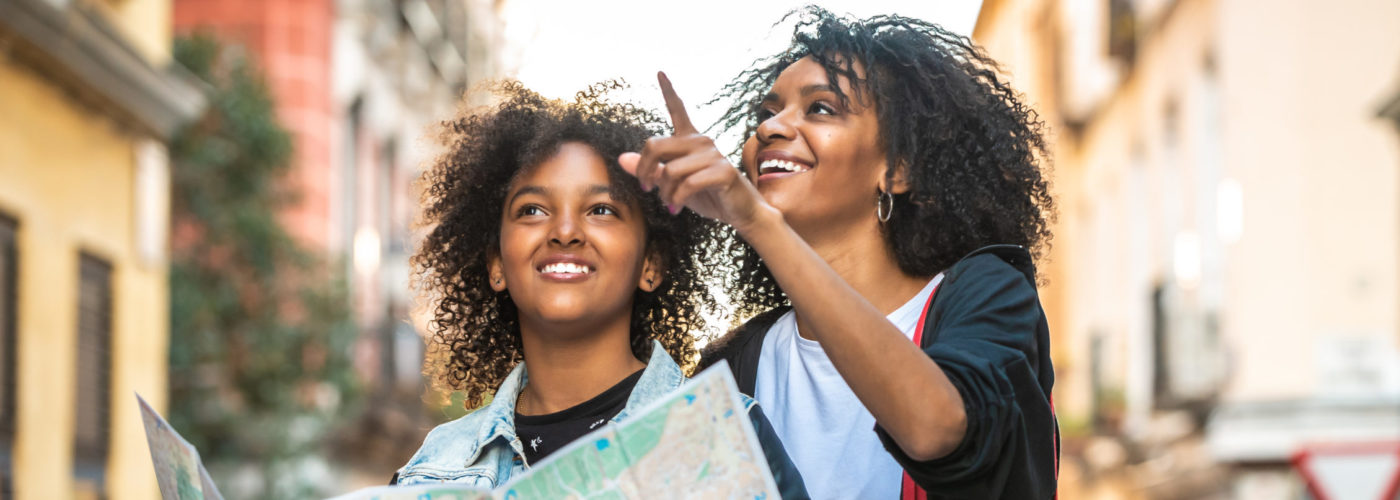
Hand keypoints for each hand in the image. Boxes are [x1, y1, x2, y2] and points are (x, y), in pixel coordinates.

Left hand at [619, 72, 772, 232]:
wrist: (740, 212)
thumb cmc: (707, 195)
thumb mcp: (673, 184)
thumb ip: (650, 170)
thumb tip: (622, 158)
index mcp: (690, 140)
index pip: (678, 110)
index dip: (668, 91)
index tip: (659, 72)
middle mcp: (701, 141)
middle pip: (655, 145)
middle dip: (644, 170)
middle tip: (645, 188)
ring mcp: (713, 154)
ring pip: (671, 171)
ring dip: (664, 193)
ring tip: (669, 204)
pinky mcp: (722, 171)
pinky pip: (687, 184)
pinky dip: (676, 200)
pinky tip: (676, 208)